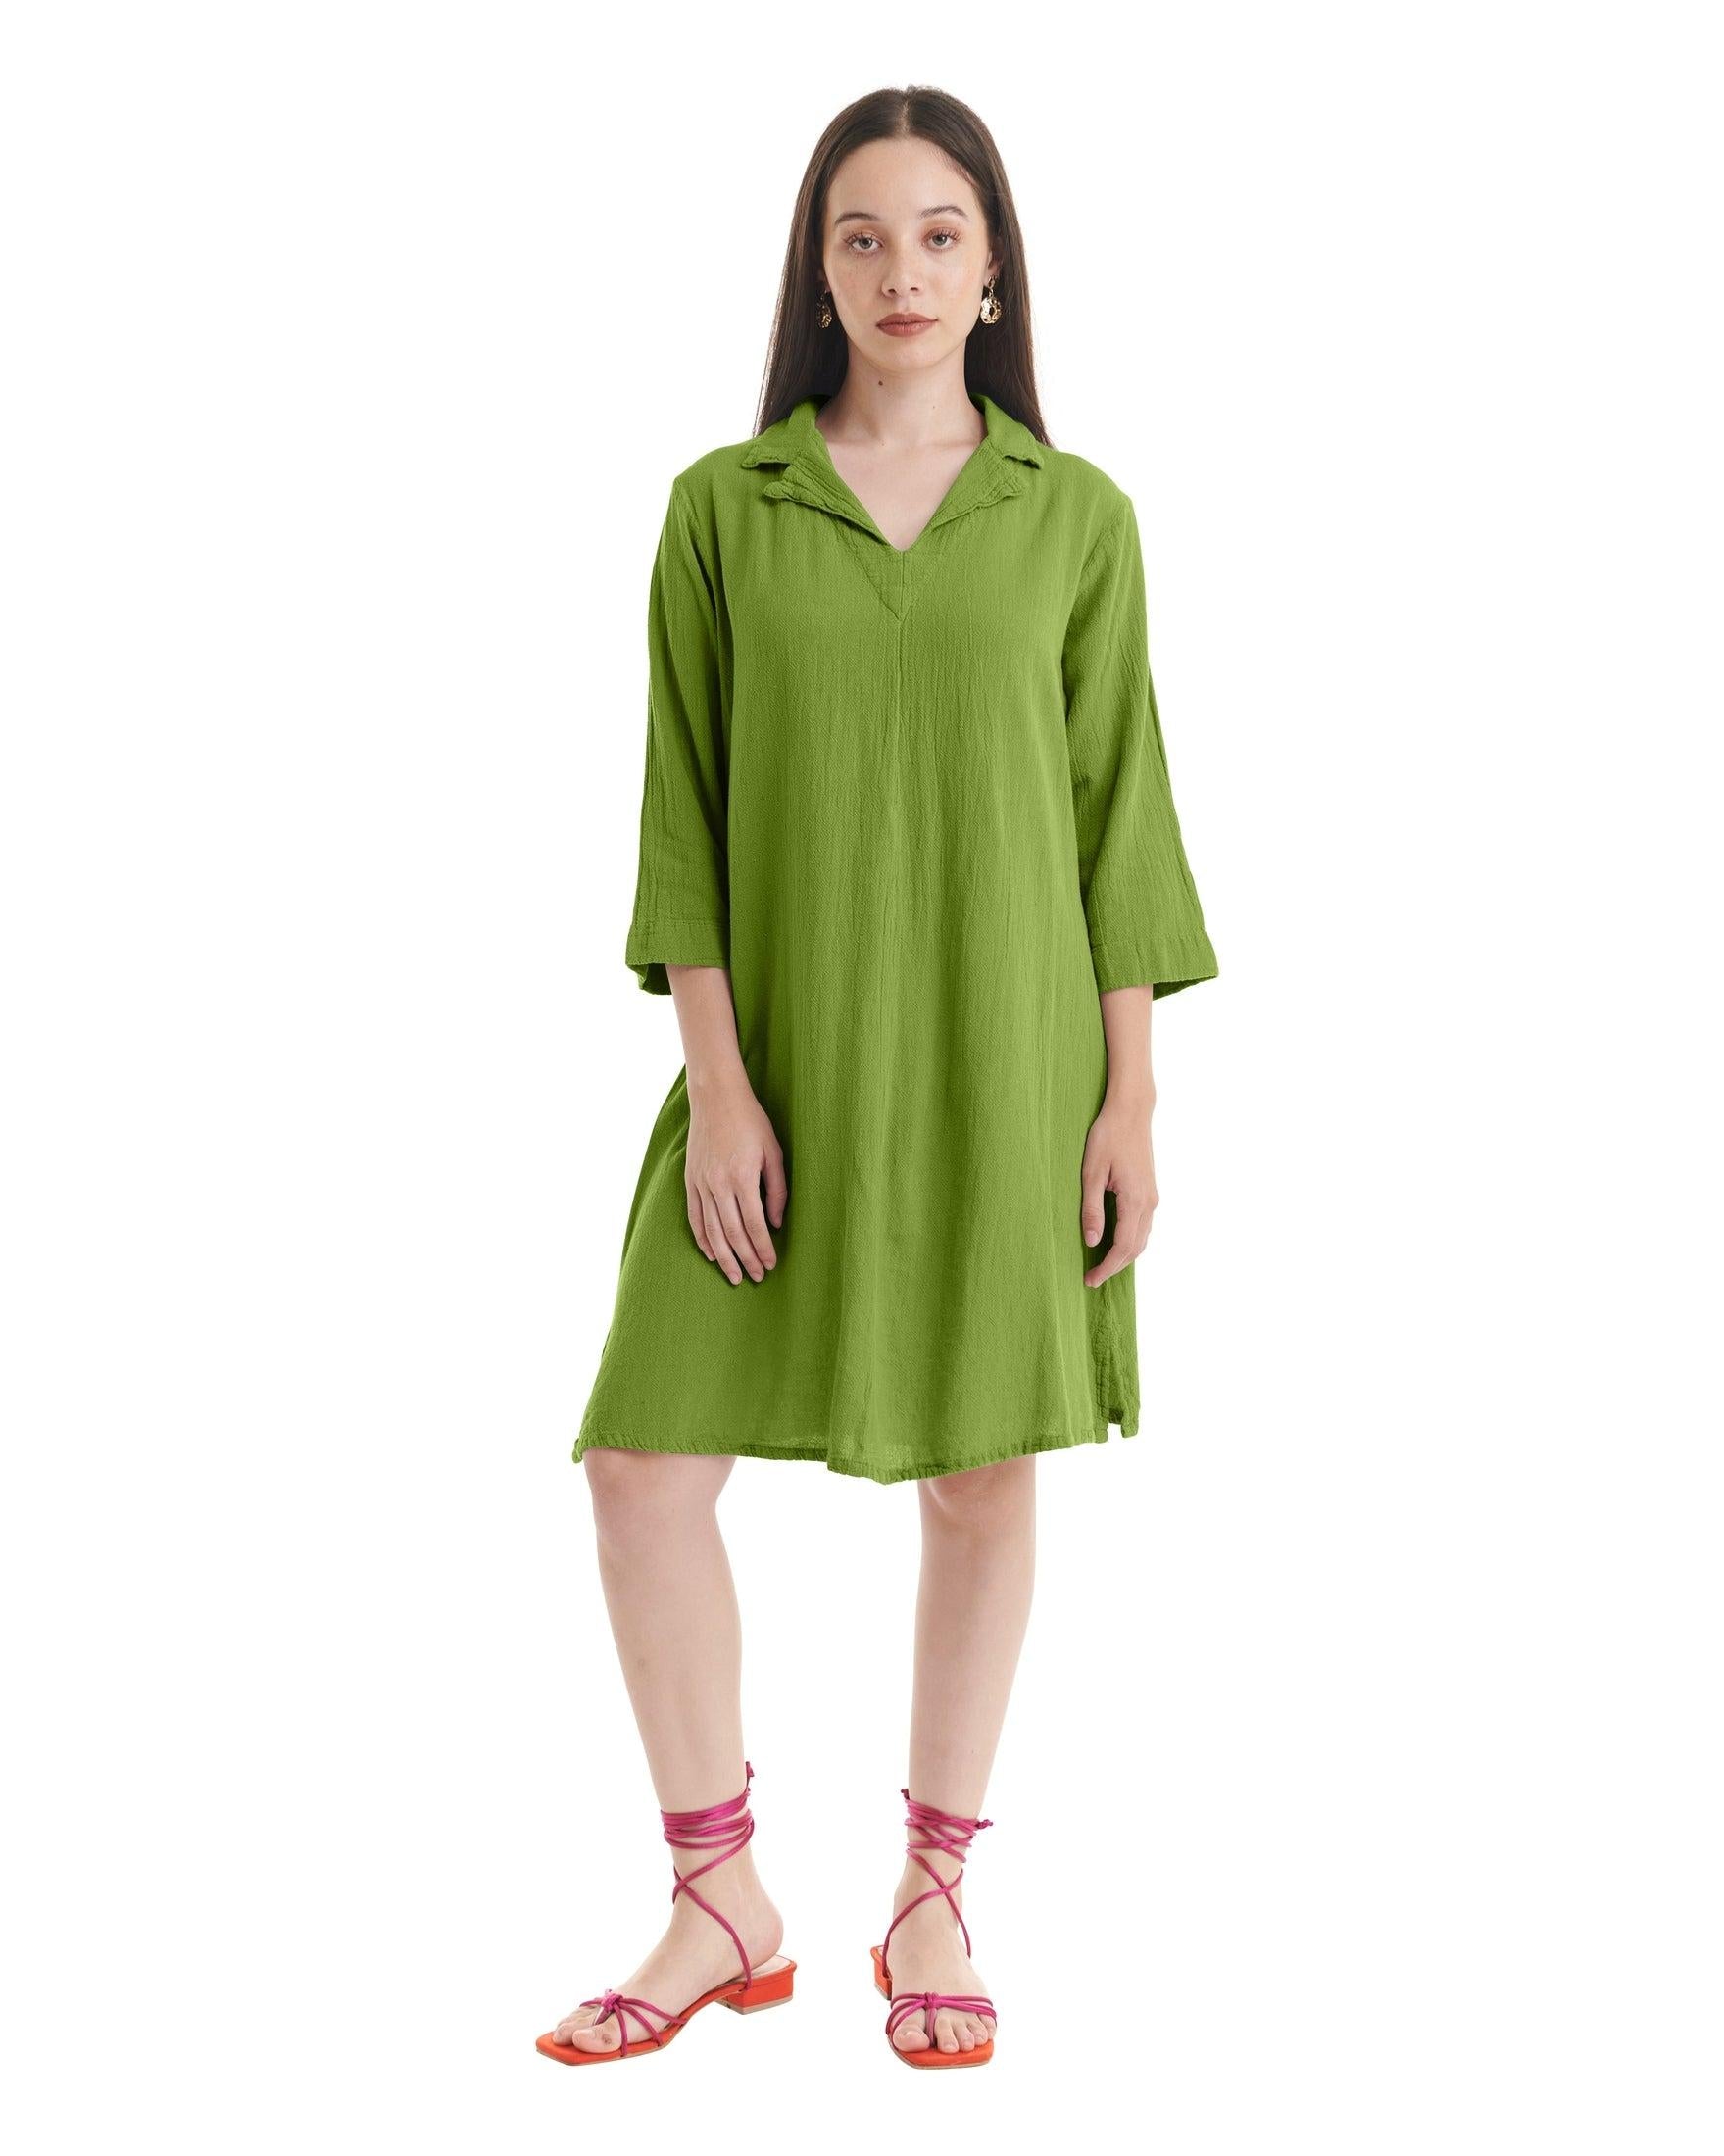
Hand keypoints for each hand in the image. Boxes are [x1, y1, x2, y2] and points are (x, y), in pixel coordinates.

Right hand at [685, 1072, 786, 1283]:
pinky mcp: (690, 1180)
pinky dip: (702, 1239)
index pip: (754, 1224)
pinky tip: (711, 1254)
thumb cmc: (751, 1121)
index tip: (771, 1264)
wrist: (716, 1097)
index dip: (763, 1248)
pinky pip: (694, 1216)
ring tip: (734, 1276)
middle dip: (745, 1259)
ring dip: (723, 1257)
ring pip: (711, 1230)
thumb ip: (777, 1190)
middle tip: (756, 1277)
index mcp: (742, 1176)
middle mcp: (718, 1184)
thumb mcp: (774, 1152)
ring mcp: (701, 1183)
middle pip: (732, 1233)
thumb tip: (776, 1222)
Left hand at [1080, 1088, 1157, 1286]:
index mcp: (1135, 1200)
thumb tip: (1092, 1241)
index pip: (1123, 1246)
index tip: (1090, 1280)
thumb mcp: (1091, 1173)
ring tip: (1101, 1265)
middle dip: (1115, 1266)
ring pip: (1142, 1238)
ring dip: (1124, 1255)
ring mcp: (1152, 1197)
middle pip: (1136, 1248)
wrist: (1130, 1112)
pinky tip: (1114, 1242)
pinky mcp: (1150, 1191)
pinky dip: (1130, 1241)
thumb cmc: (1107, 1137)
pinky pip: (1143, 1226)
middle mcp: (1149, 1202)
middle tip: (1092, 1278)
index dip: (1107, 1267)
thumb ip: (1092, 1209)